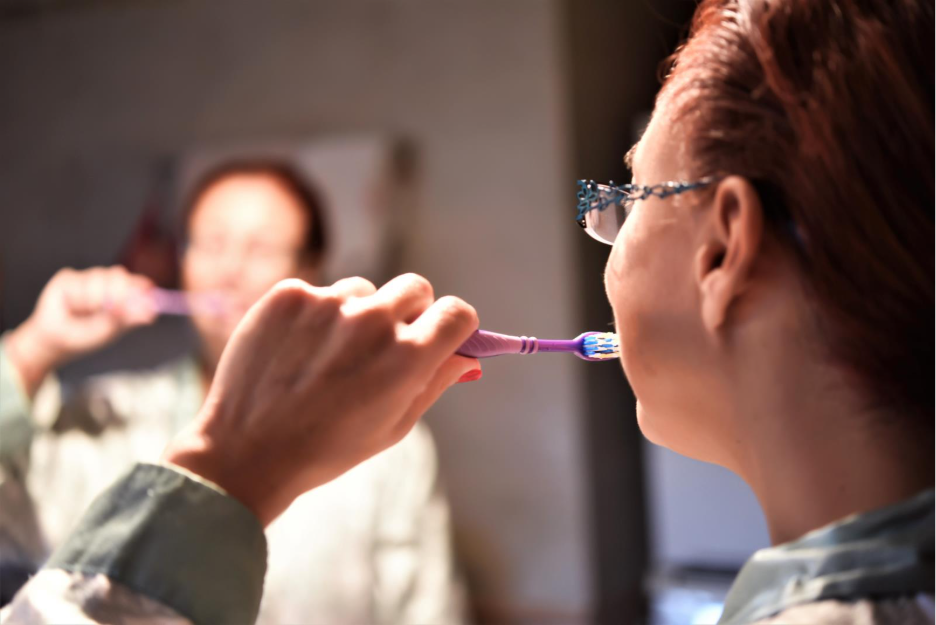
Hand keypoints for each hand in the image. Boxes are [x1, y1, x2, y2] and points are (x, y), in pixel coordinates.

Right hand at [5, 266, 157, 396]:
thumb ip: (128, 319)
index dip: (140, 284)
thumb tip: (151, 314)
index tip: (143, 292)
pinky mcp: (69, 278)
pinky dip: (78, 298)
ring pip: (98, 277)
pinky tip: (72, 307)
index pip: (137, 282)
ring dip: (94, 300)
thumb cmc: (86, 337)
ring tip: (86, 314)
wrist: (55, 343)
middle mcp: (107, 284)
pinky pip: (77, 281)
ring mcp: (88, 279)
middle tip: (111, 310)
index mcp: (123, 296)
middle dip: (117, 292)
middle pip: (118, 274)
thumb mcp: (111, 331)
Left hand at [163, 274, 480, 525]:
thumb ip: (435, 383)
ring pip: (363, 290)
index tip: (441, 335)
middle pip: (415, 288)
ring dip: (357, 314)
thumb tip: (466, 355)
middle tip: (385, 343)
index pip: (456, 312)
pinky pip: (318, 293)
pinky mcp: (289, 295)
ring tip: (328, 357)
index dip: (453, 325)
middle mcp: (372, 321)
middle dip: (410, 312)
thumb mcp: (394, 426)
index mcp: (408, 357)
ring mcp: (328, 303)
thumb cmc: (327, 449)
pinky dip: (313, 316)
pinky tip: (296, 351)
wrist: (245, 452)